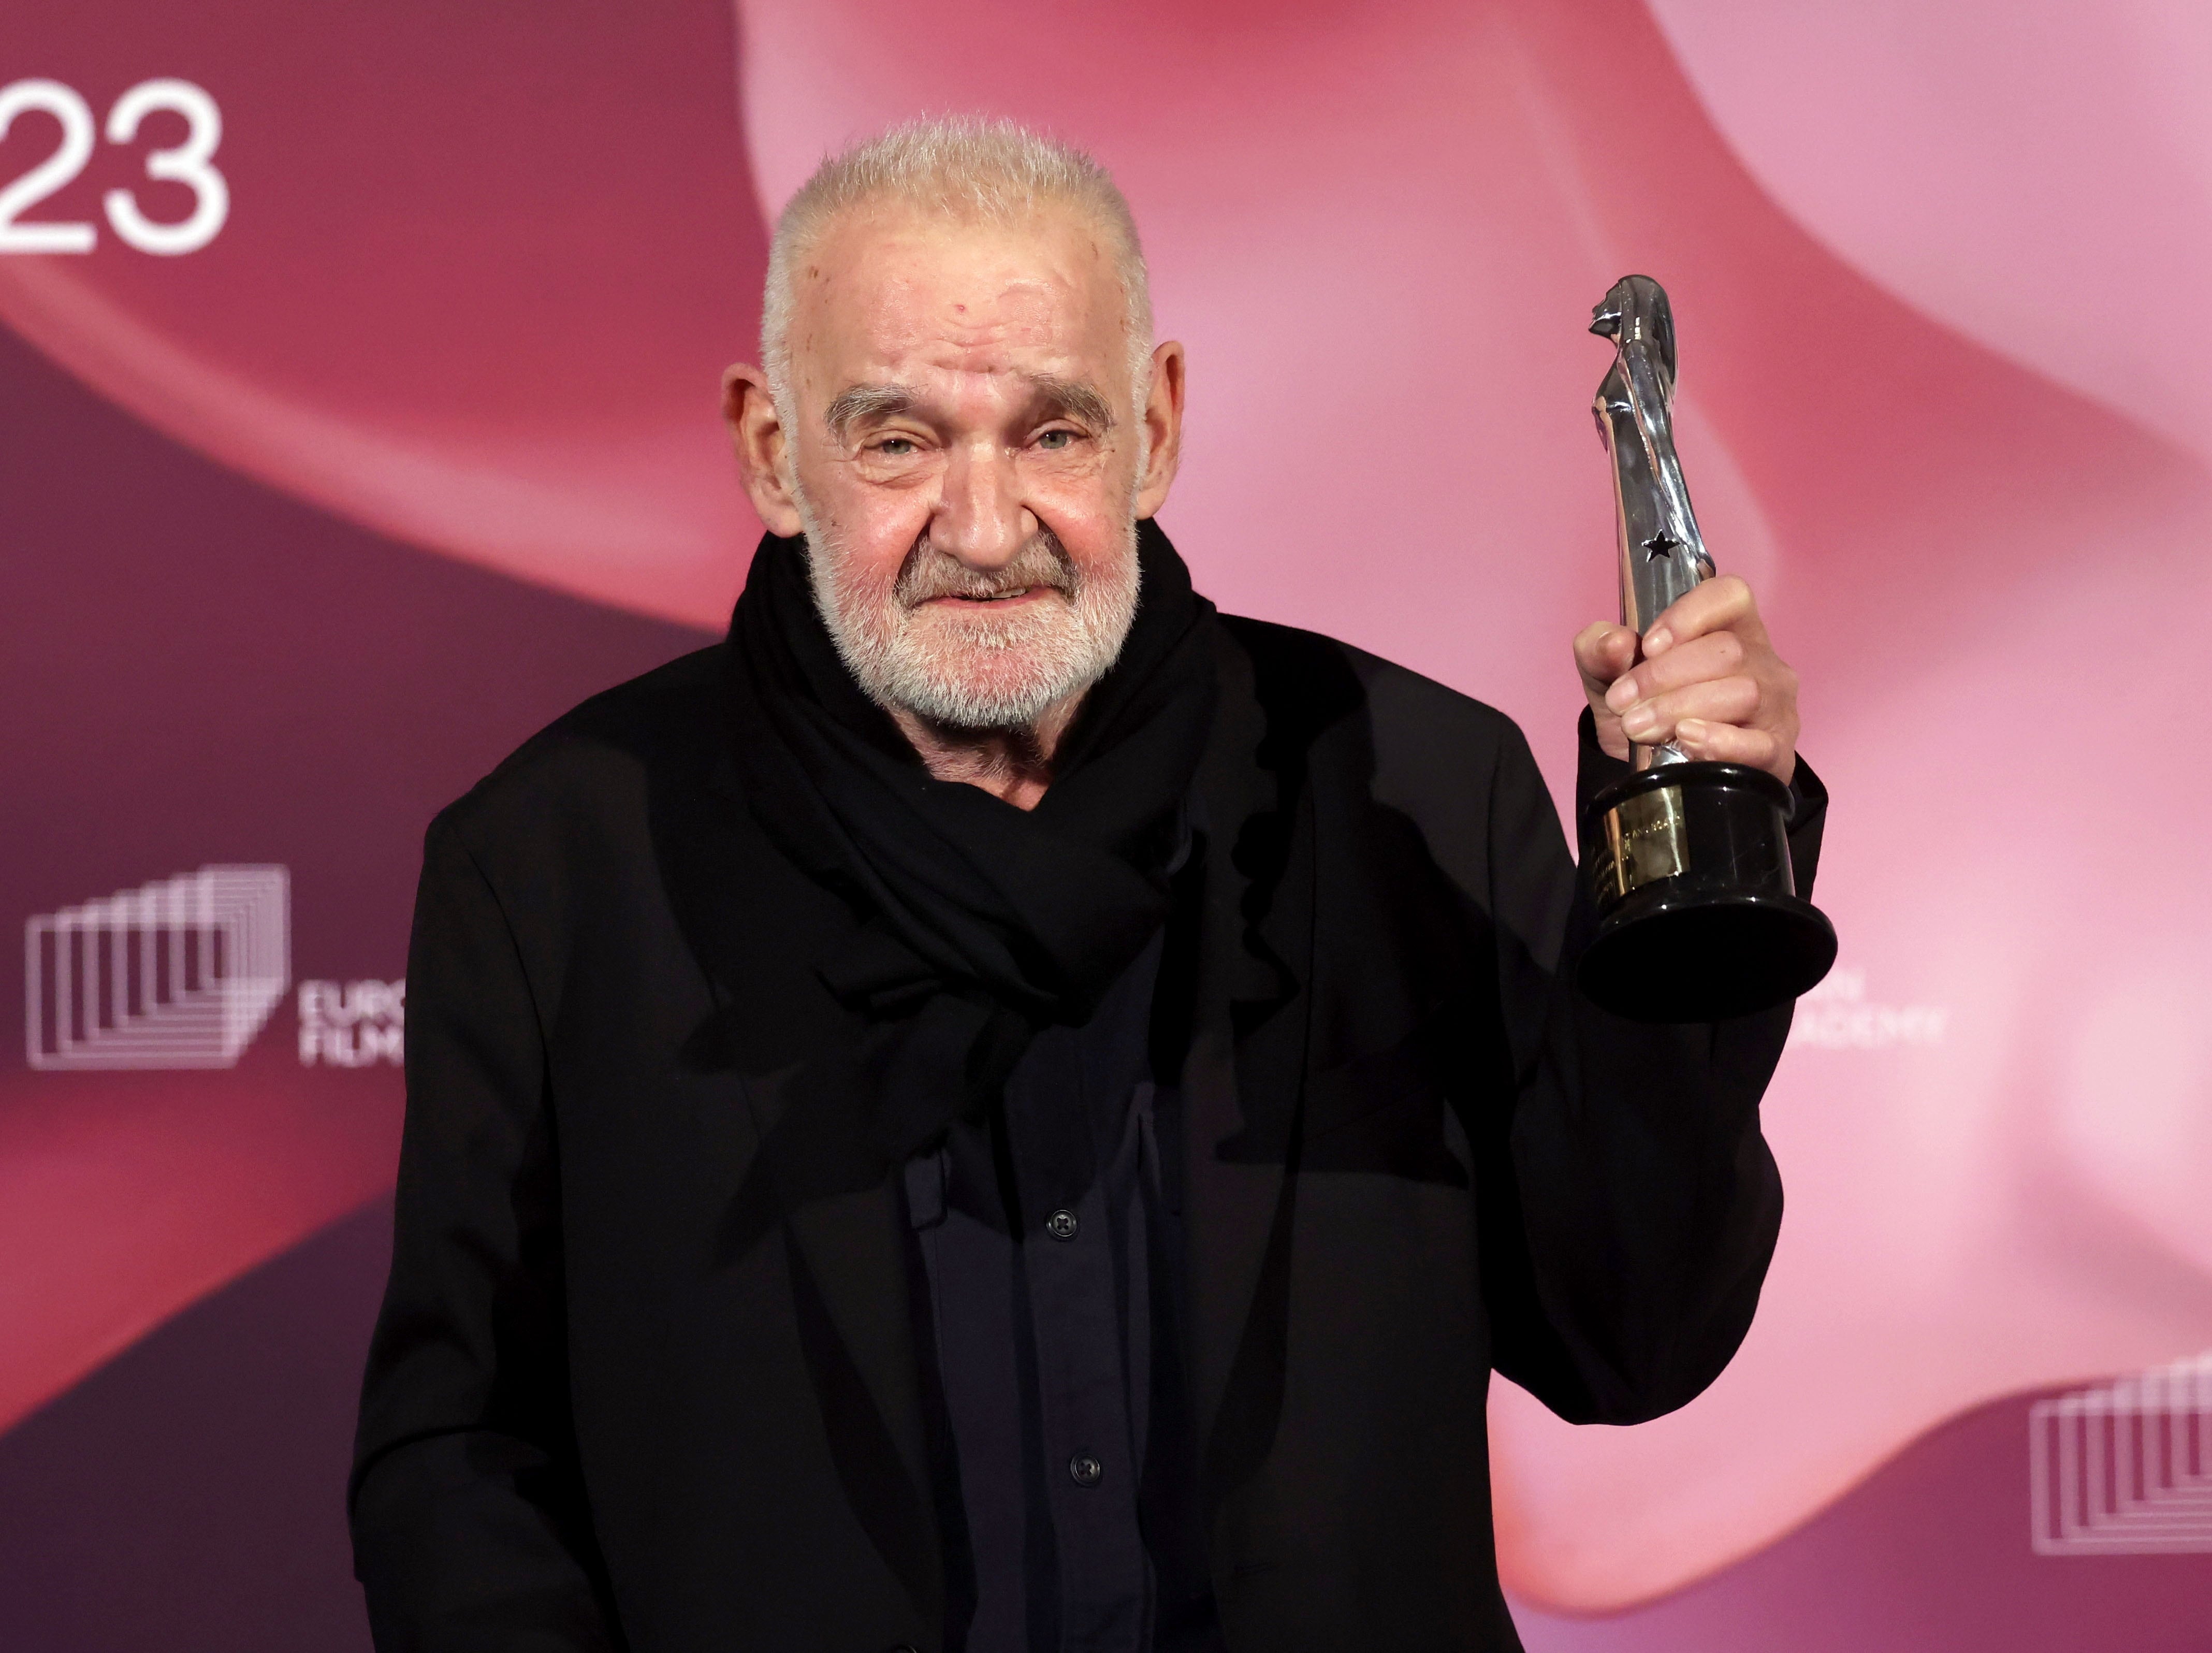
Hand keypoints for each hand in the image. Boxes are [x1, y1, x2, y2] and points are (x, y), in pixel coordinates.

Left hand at [1573, 575, 1798, 783]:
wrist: (1652, 768)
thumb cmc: (1642, 705)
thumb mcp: (1607, 675)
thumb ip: (1599, 649)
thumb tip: (1615, 643)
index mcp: (1729, 627)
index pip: (1730, 595)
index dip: (1690, 615)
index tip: (1648, 646)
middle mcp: (1761, 660)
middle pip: (1728, 651)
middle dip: (1665, 677)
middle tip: (1624, 704)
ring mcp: (1775, 706)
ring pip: (1744, 693)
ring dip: (1681, 709)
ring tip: (1640, 729)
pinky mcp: (1775, 751)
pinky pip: (1761, 744)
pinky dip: (1720, 741)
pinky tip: (1687, 740)